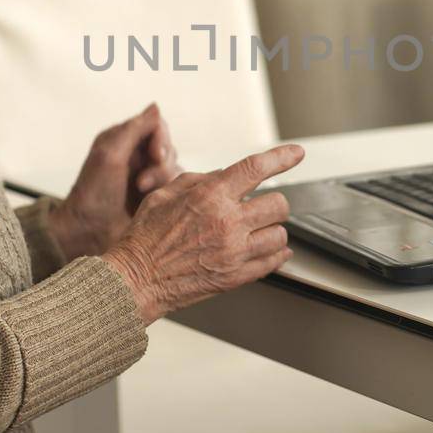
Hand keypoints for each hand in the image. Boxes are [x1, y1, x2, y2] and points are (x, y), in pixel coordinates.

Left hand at [50, 103, 182, 258]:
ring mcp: (147, 177)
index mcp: (123, 140)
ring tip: (142, 195)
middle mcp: (137, 155)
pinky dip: (170, 193)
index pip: (157, 126)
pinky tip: (155, 203)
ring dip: (163, 181)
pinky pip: (176, 187)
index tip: (155, 157)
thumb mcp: (110, 155)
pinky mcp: (155, 197)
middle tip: (141, 184)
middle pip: (169, 148)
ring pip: (176, 168)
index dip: (161, 140)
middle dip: (161, 166)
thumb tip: (156, 105)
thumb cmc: (93, 193)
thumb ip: (134, 129)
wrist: (87, 233)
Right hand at [102, 144, 304, 323]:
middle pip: (278, 204)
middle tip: (261, 206)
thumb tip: (222, 176)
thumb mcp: (165, 194)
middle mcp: (227, 222)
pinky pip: (273, 263)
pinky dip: (277, 254)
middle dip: (273, 202)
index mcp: (210, 197)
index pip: (256, 168)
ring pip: (280, 235)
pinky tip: (270, 250)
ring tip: (259, 230)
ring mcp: (234, 252)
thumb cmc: (144, 238)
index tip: (296, 153)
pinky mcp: (236, 277)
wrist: (135, 279)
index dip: (282, 157)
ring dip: (273, 229)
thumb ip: (198, 181)